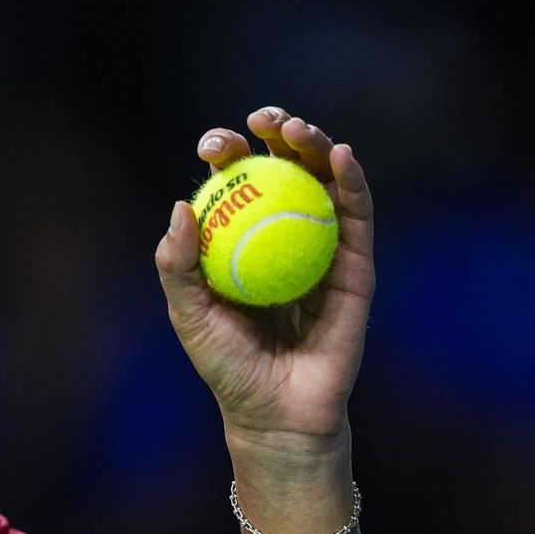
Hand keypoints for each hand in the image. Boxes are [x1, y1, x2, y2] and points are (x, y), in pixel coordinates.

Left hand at [154, 108, 375, 444]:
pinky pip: (357, 216)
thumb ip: (177, 264)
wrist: (276, 411)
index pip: (236, 182)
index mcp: (240, 237)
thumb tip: (180, 205)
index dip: (227, 152)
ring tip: (297, 129)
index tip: (213, 147)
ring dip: (314, 143)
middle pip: (282, 168)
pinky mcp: (357, 265)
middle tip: (261, 122)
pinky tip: (340, 156)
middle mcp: (281, 233)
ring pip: (322, 180)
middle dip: (273, 132)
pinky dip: (352, 180)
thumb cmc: (226, 365)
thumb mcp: (188, 313)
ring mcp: (322, 245)